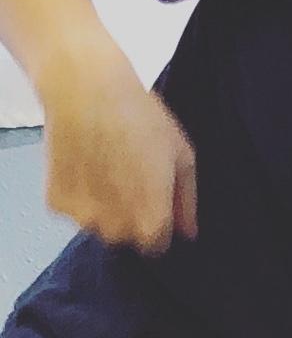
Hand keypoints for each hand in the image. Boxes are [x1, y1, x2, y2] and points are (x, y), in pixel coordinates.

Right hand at [39, 40, 196, 252]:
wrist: (86, 91)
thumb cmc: (141, 120)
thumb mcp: (181, 156)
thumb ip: (186, 200)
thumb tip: (188, 233)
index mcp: (151, 220)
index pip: (156, 246)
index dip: (158, 225)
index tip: (155, 204)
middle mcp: (116, 227)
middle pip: (127, 238)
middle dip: (131, 218)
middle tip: (129, 181)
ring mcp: (82, 216)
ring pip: (98, 226)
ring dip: (103, 208)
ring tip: (107, 170)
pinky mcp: (56, 203)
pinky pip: (72, 210)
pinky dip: (78, 195)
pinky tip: (85, 166)